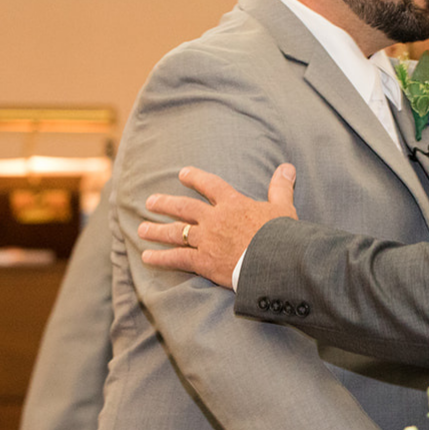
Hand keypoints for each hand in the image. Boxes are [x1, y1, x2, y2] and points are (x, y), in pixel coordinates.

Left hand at [138, 164, 298, 286]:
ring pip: (175, 232)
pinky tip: (147, 257)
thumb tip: (287, 167)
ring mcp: (206, 240)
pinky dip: (161, 258)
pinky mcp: (203, 261)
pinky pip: (177, 258)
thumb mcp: (283, 207)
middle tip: (150, 202)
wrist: (274, 262)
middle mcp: (214, 219)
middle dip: (165, 203)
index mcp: (232, 203)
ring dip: (157, 230)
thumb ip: (281, 187)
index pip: (210, 185)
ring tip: (142, 229)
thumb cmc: (281, 235)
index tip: (183, 174)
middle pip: (184, 208)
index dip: (195, 178)